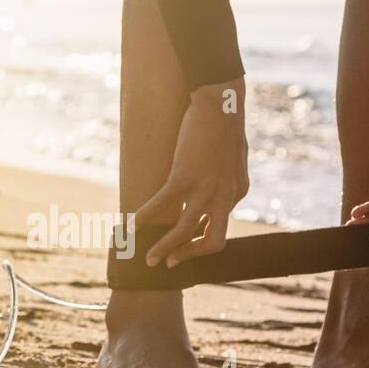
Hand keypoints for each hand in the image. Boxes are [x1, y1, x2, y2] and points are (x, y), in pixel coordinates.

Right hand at [135, 77, 248, 266]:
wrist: (220, 104)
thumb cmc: (224, 127)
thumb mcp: (231, 161)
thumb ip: (224, 181)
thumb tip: (208, 193)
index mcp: (237, 193)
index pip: (218, 228)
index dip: (198, 239)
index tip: (182, 242)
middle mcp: (225, 196)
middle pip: (212, 243)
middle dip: (188, 256)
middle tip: (169, 263)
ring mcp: (205, 188)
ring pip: (184, 230)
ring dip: (164, 248)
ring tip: (149, 258)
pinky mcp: (184, 176)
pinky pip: (161, 205)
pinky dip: (144, 217)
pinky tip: (131, 225)